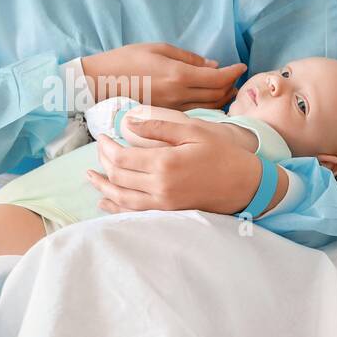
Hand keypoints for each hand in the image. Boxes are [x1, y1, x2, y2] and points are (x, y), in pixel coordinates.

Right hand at [80, 42, 245, 111]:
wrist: (98, 83)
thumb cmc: (126, 60)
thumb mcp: (159, 49)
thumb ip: (189, 58)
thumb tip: (213, 66)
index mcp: (178, 76)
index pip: (218, 78)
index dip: (234, 72)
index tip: (242, 67)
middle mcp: (178, 96)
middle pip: (217, 95)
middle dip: (231, 86)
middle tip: (235, 78)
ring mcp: (172, 110)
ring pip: (208, 107)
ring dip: (221, 99)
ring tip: (226, 89)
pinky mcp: (164, 117)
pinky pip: (194, 114)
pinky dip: (207, 107)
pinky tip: (208, 101)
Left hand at [86, 118, 279, 214]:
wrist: (245, 185)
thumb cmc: (222, 153)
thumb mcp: (193, 131)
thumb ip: (159, 127)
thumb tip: (128, 122)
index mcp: (164, 164)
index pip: (121, 158)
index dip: (106, 148)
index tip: (102, 137)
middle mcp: (160, 188)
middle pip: (118, 178)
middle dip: (103, 164)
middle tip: (99, 150)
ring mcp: (163, 205)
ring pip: (121, 199)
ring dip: (103, 187)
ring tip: (91, 177)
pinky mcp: (168, 213)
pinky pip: (134, 213)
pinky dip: (116, 208)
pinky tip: (105, 201)